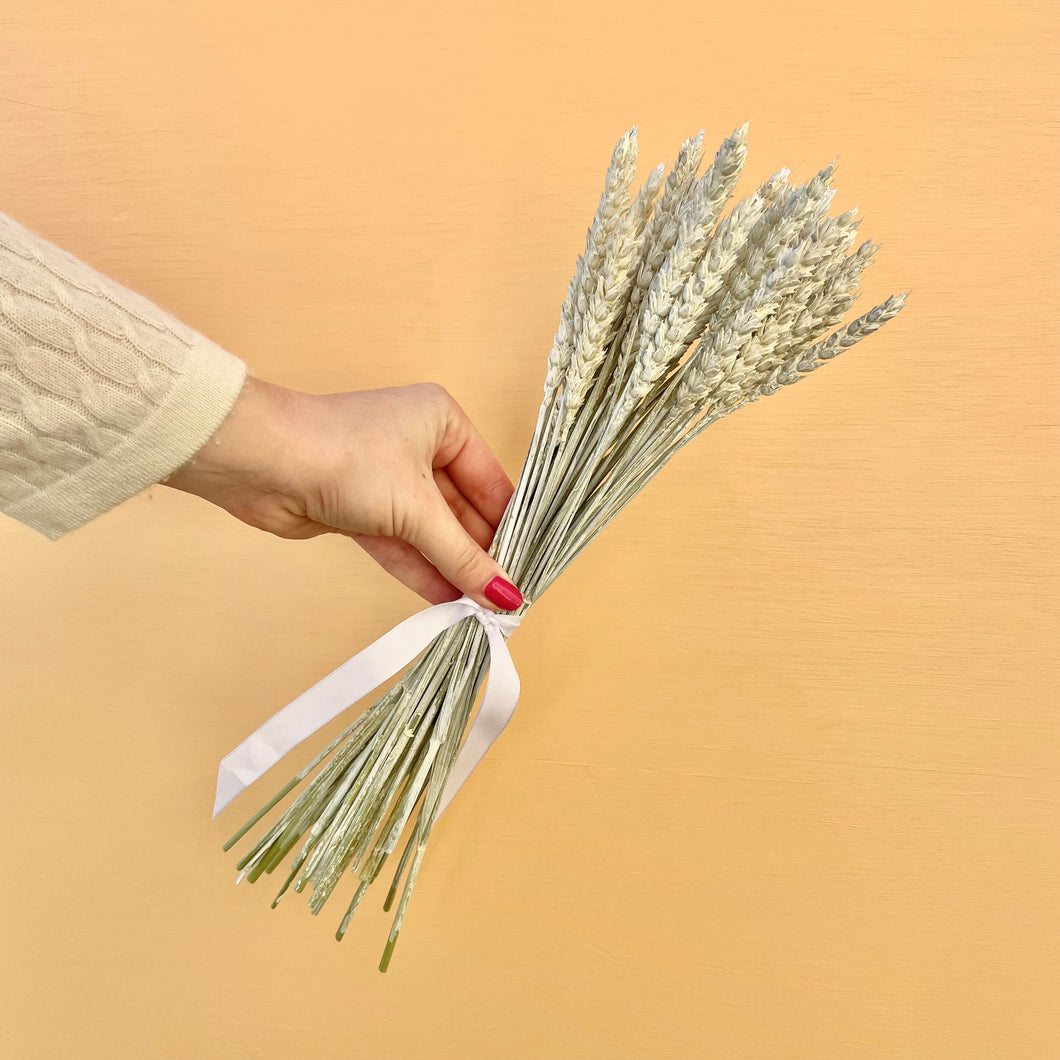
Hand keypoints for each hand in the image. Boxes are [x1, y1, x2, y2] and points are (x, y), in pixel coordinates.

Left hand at [162, 376, 523, 611]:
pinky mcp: (359, 509)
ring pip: (430, 532)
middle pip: (461, 511)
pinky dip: (421, 571)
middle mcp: (418, 446)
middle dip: (480, 555)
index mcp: (442, 422)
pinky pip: (401, 544)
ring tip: (480, 610)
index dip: (510, 528)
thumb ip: (463, 556)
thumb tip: (506, 595)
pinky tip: (446, 602)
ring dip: (451, 569)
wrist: (261, 463)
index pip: (491, 483)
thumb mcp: (418, 509)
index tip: (528, 570)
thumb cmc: (346, 458)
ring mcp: (387, 479)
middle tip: (505, 600)